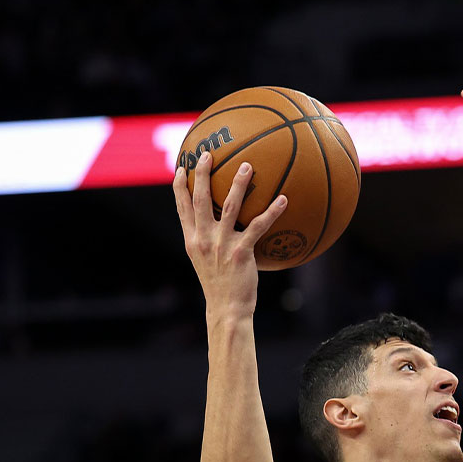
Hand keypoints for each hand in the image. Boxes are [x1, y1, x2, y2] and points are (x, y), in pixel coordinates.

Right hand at [173, 152, 286, 316]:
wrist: (226, 308)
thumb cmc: (220, 285)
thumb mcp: (206, 261)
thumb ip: (208, 241)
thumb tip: (219, 224)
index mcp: (192, 240)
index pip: (182, 208)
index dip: (179, 186)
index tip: (181, 167)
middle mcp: (203, 238)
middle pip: (200, 199)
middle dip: (203, 174)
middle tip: (208, 153)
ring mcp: (221, 244)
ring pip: (229, 206)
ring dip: (238, 184)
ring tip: (248, 165)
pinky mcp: (241, 252)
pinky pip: (258, 226)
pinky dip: (271, 211)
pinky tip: (283, 199)